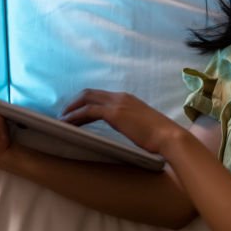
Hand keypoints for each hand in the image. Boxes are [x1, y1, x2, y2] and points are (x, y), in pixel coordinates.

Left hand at [59, 89, 188, 155]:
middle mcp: (121, 97)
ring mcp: (117, 103)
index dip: (86, 102)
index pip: (101, 96)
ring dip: (71, 109)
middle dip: (74, 102)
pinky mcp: (114, 113)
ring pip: (86, 100)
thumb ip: (131, 123)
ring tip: (62, 120)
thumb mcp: (142, 125)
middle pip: (89, 93)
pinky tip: (67, 124)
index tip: (77, 112)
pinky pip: (87, 111)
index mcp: (127, 99)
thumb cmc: (160, 136)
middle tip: (64, 114)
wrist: (169, 137)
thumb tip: (125, 130)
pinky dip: (74, 116)